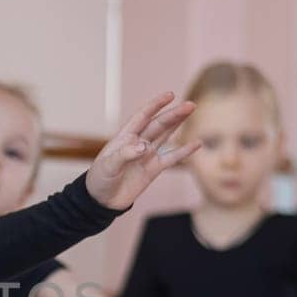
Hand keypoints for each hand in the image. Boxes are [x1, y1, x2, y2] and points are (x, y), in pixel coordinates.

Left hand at [85, 92, 199, 209]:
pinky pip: (171, 158)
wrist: (102, 201)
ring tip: (192, 110)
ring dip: (179, 124)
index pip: (142, 116)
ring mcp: (147, 155)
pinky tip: (197, 143)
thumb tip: (144, 147)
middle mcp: (138, 142)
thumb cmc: (100, 179)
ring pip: (166, 135)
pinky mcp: (154, 169)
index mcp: (124, 137)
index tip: (170, 95)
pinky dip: (184, 151)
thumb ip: (125, 155)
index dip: (155, 105)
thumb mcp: (108, 166)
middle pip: (158, 124)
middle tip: (191, 105)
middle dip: (174, 114)